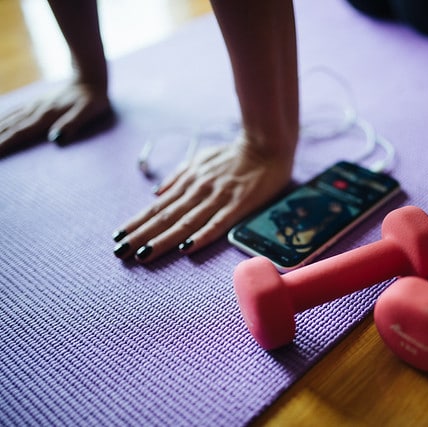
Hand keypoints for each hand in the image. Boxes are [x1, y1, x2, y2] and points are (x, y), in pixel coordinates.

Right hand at [0, 81, 110, 155]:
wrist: (89, 78)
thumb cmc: (92, 99)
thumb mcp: (88, 112)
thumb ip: (73, 124)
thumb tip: (56, 138)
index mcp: (46, 116)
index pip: (20, 133)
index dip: (5, 143)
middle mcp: (35, 111)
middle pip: (9, 128)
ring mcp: (33, 106)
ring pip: (8, 119)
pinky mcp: (35, 103)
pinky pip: (13, 112)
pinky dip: (1, 119)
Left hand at [112, 138, 294, 262]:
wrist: (267, 145)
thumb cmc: (234, 154)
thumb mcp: (201, 158)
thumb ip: (179, 176)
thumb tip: (156, 193)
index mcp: (189, 181)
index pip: (158, 206)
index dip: (137, 222)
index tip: (118, 237)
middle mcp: (198, 190)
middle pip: (166, 217)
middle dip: (141, 236)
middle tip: (120, 253)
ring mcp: (218, 198)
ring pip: (186, 223)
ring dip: (163, 240)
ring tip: (142, 255)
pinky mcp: (239, 204)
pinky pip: (218, 223)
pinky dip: (202, 236)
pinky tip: (187, 249)